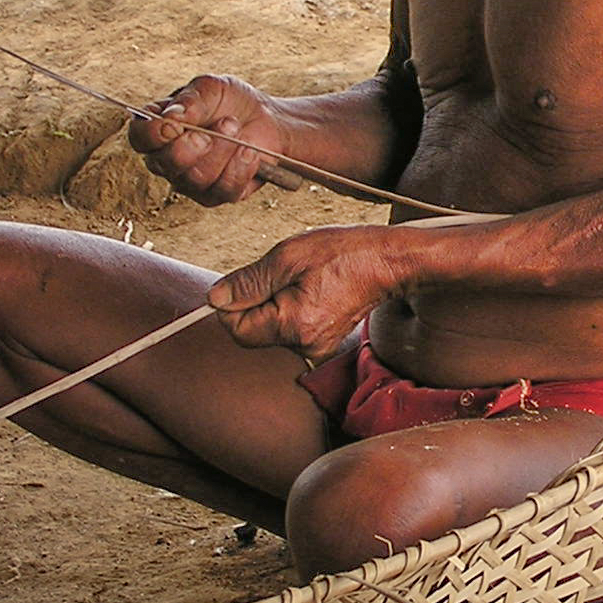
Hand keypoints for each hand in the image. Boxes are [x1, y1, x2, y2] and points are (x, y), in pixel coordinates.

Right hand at [129, 74, 284, 205]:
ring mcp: (192, 181)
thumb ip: (191, 100)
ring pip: (197, 177)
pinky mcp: (218, 194)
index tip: (173, 124)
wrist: (267, 118)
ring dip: (223, 149)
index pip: (139, 137)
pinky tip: (249, 150)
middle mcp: (168, 160)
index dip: (153, 134)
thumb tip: (171, 116)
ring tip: (236, 126)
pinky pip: (224, 189)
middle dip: (193, 144)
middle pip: (165, 163)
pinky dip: (240, 167)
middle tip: (222, 122)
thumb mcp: (212, 88)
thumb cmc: (231, 101)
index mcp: (158, 129)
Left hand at [208, 225, 405, 362]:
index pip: (235, 328)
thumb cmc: (343, 253)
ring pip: (271, 330)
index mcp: (293, 325)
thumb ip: (248, 281)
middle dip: (257, 301)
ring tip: (304, 280)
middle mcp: (304, 346)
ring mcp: (316, 348)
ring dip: (275, 304)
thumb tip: (214, 299)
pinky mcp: (323, 344)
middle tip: (284, 274)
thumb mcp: (288, 256)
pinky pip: (289, 330)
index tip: (251, 279)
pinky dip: (290, 310)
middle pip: (253, 331)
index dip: (233, 303)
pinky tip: (313, 291)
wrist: (387, 262)